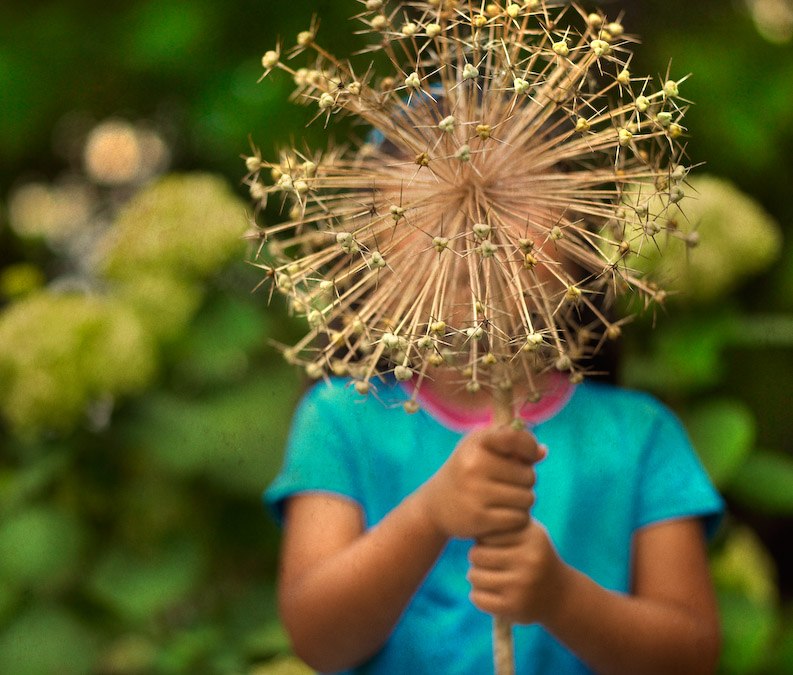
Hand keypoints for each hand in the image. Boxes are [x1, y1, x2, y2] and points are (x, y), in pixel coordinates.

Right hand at [416, 425, 544, 539]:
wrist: (435, 504)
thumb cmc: (467, 471)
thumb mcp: (482, 450)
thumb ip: (513, 447)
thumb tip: (543, 451)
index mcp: (477, 442)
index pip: (517, 439)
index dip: (529, 448)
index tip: (526, 457)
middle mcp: (474, 464)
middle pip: (529, 476)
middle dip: (525, 482)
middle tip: (509, 485)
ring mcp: (475, 491)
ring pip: (527, 499)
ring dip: (523, 502)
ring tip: (508, 500)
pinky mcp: (478, 517)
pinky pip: (518, 518)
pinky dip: (516, 519)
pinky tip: (504, 515)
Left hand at [468, 520, 569, 624]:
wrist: (560, 594)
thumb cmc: (533, 555)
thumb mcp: (527, 531)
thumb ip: (504, 520)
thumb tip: (472, 523)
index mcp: (532, 536)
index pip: (486, 533)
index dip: (484, 539)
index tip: (493, 545)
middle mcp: (529, 560)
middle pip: (477, 554)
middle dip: (477, 558)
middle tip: (487, 562)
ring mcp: (522, 585)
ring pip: (474, 576)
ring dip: (476, 577)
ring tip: (487, 576)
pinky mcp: (514, 607)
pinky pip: (478, 598)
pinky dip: (478, 596)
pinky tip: (489, 593)